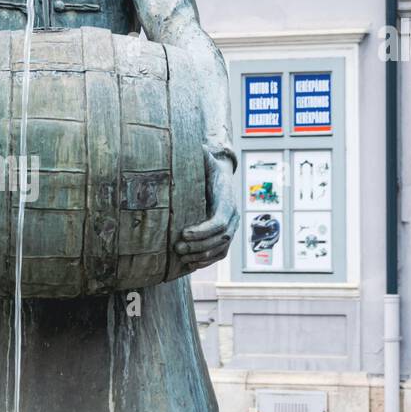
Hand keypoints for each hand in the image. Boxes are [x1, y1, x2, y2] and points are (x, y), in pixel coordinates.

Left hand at [175, 149, 238, 273]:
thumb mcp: (203, 159)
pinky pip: (220, 254)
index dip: (202, 230)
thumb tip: (194, 147)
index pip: (219, 220)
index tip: (183, 232)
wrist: (220, 177)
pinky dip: (206, 261)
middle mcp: (233, 215)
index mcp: (227, 198)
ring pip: (221, 249)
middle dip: (199, 246)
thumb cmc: (207, 167)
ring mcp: (232, 227)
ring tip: (181, 257)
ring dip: (201, 256)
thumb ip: (199, 155)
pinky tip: (190, 264)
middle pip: (221, 238)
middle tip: (177, 248)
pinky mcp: (226, 236)